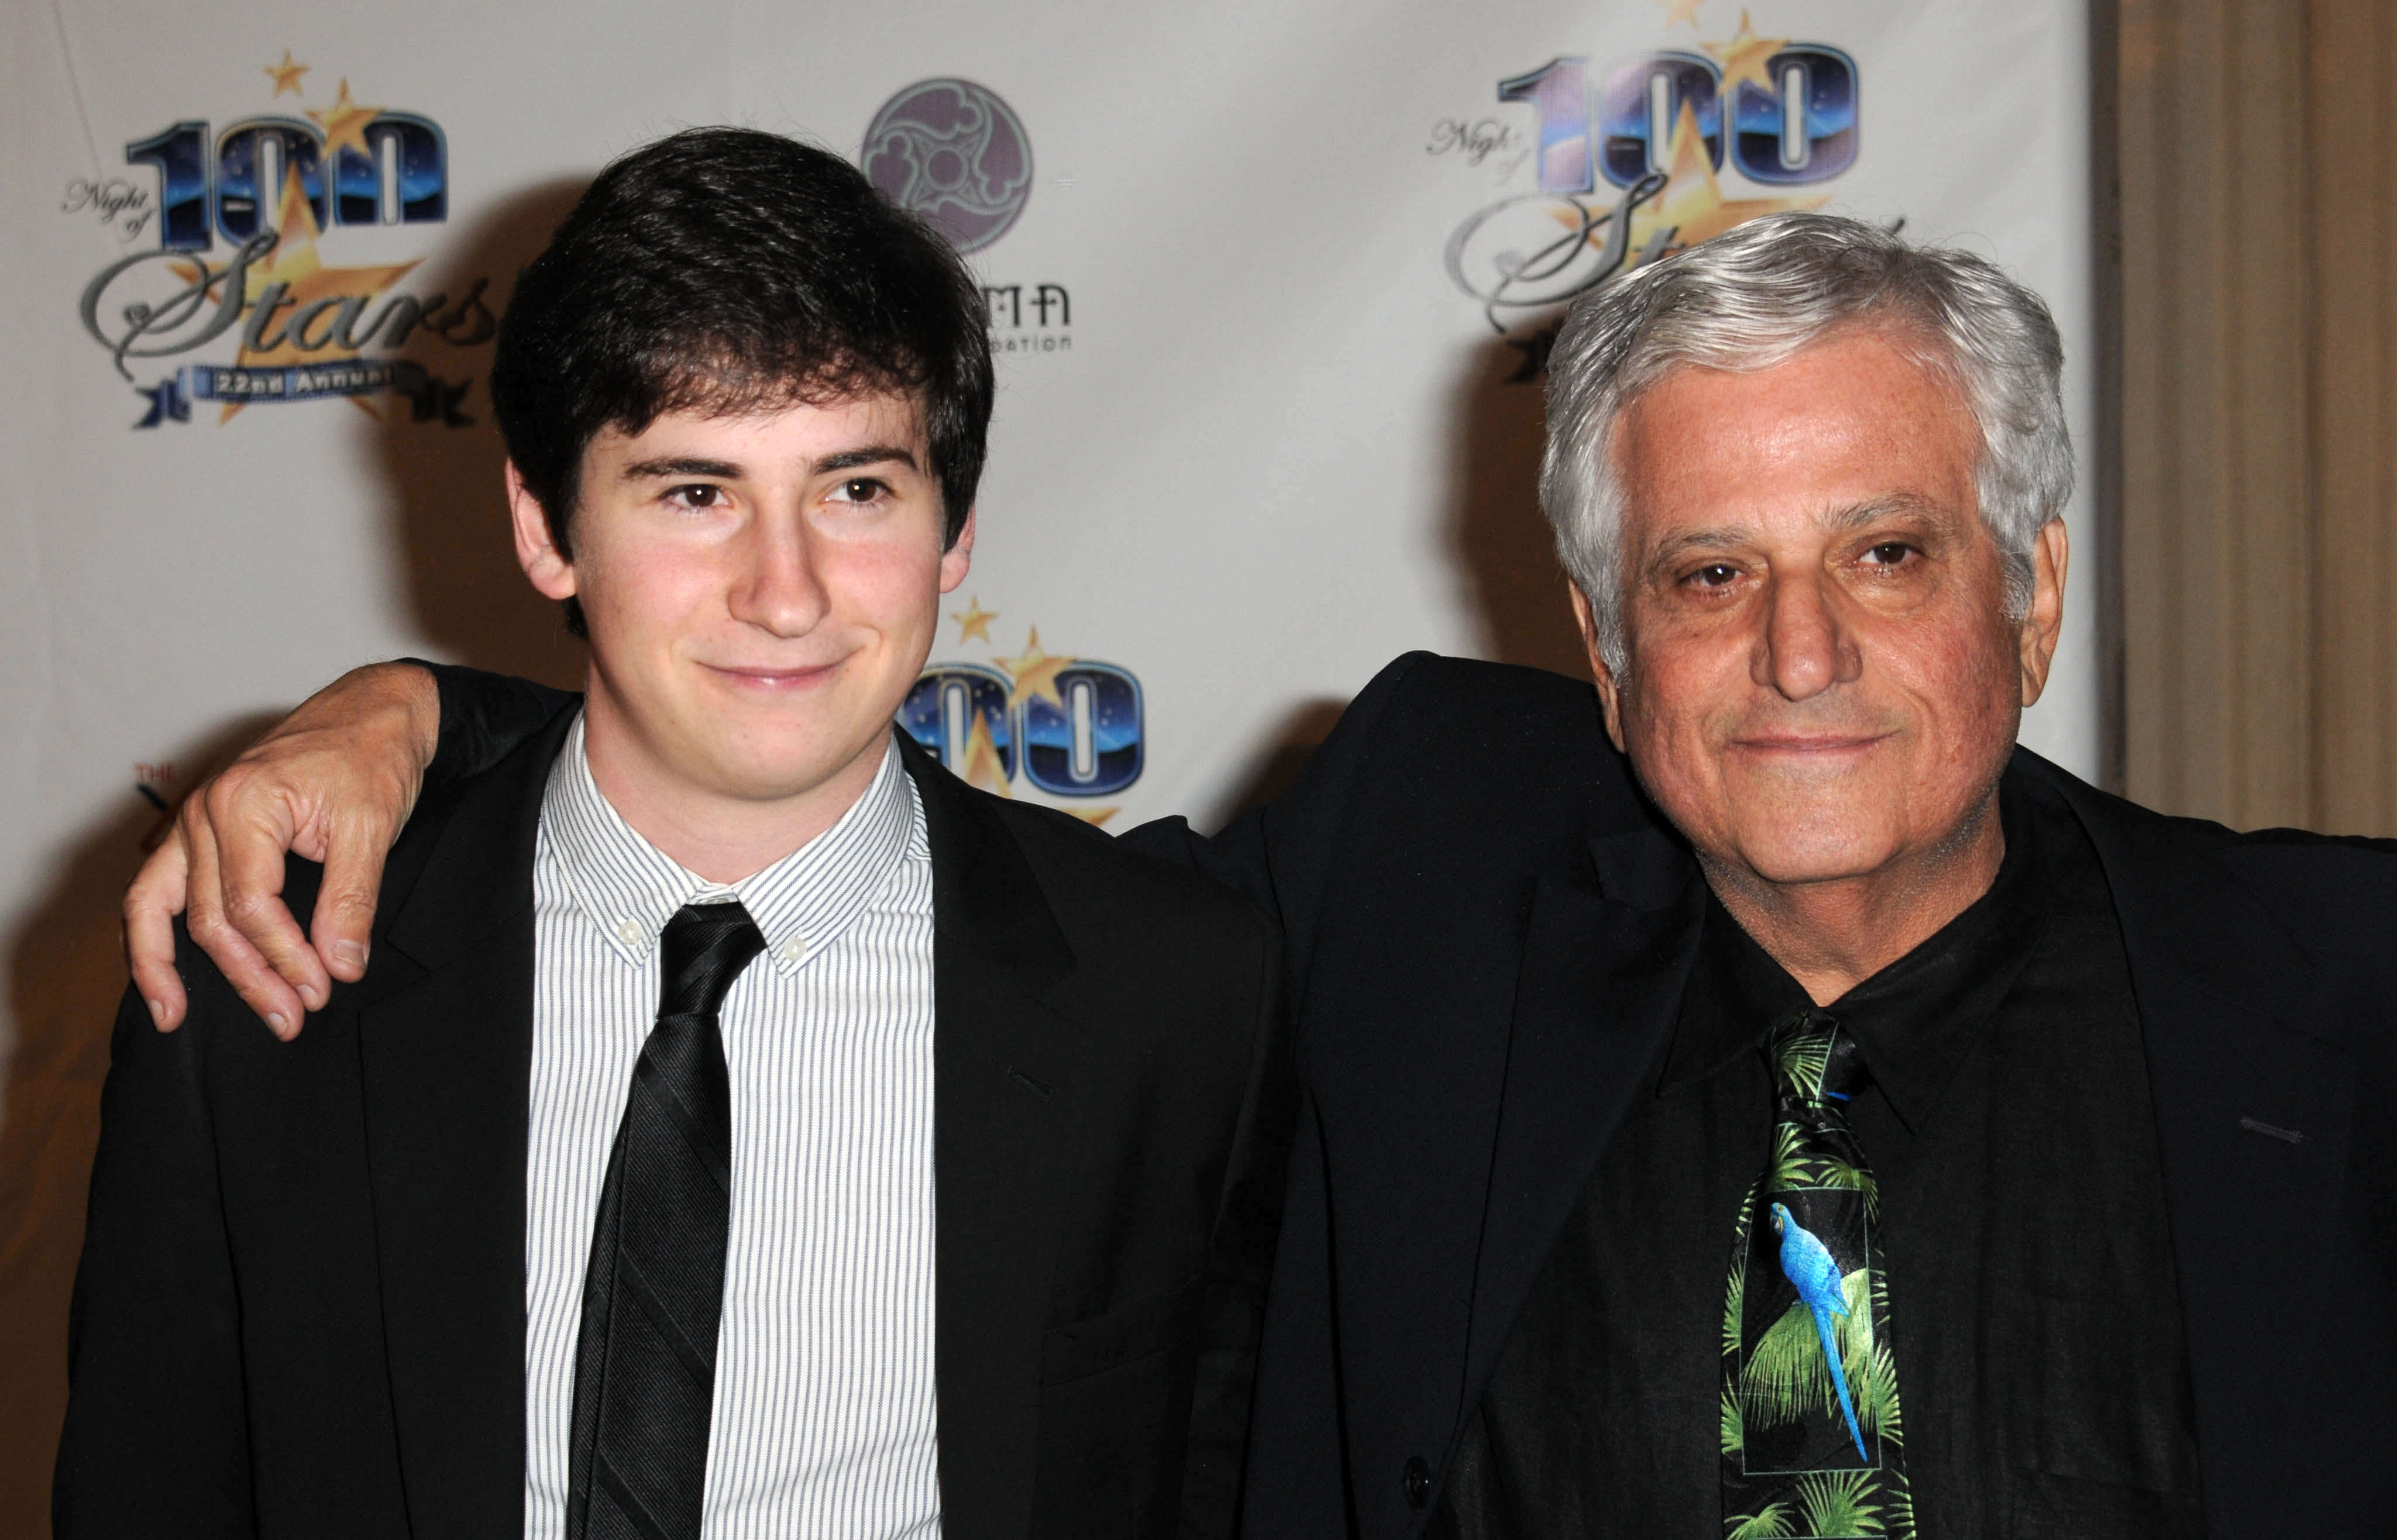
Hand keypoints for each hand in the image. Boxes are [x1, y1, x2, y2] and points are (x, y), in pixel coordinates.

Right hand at [123, 663, 439, 1037]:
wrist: (373, 712)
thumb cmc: (373, 758)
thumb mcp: (372, 827)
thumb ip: (351, 900)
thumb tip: (340, 967)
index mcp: (243, 802)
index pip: (251, 906)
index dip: (285, 958)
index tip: (321, 991)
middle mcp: (203, 811)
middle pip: (209, 917)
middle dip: (248, 976)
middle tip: (289, 1021)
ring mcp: (191, 819)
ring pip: (159, 906)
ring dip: (174, 967)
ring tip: (173, 1017)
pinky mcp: (197, 830)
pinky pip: (154, 888)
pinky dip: (149, 932)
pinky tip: (158, 975)